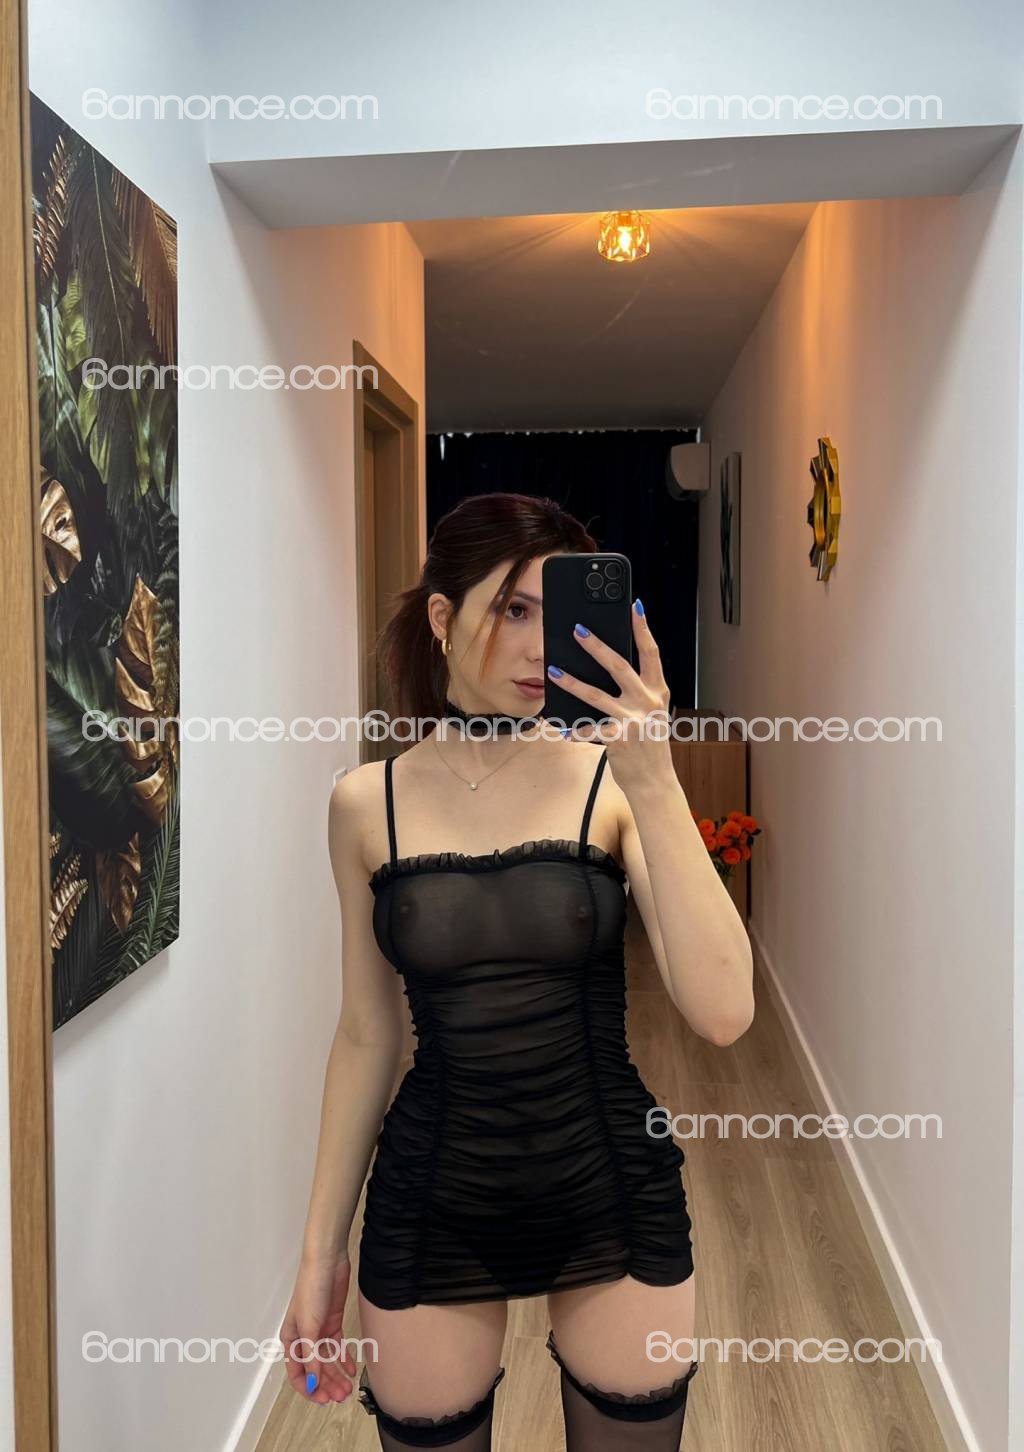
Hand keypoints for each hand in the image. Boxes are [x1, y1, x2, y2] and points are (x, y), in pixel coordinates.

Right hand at [280, 1250, 357, 1404]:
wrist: (327, 1262)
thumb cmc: (311, 1289)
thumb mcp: (309, 1326)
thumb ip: (312, 1356)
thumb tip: (313, 1383)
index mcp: (291, 1339)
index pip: (297, 1372)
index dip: (308, 1388)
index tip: (322, 1399)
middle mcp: (304, 1337)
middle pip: (315, 1369)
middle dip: (326, 1384)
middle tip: (340, 1396)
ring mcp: (319, 1330)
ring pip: (327, 1360)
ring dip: (336, 1375)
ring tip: (348, 1388)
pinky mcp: (333, 1322)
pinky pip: (338, 1347)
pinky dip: (344, 1359)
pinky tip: (351, 1369)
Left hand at [546, 599, 674, 788]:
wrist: (655, 782)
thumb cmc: (649, 746)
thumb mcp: (650, 714)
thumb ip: (637, 693)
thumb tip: (610, 668)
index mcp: (657, 692)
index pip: (651, 653)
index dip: (643, 629)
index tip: (636, 606)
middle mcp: (647, 702)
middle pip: (619, 666)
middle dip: (596, 646)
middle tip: (577, 630)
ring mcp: (633, 720)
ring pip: (596, 695)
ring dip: (572, 682)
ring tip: (554, 671)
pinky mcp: (619, 739)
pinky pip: (590, 729)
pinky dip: (575, 729)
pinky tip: (562, 729)